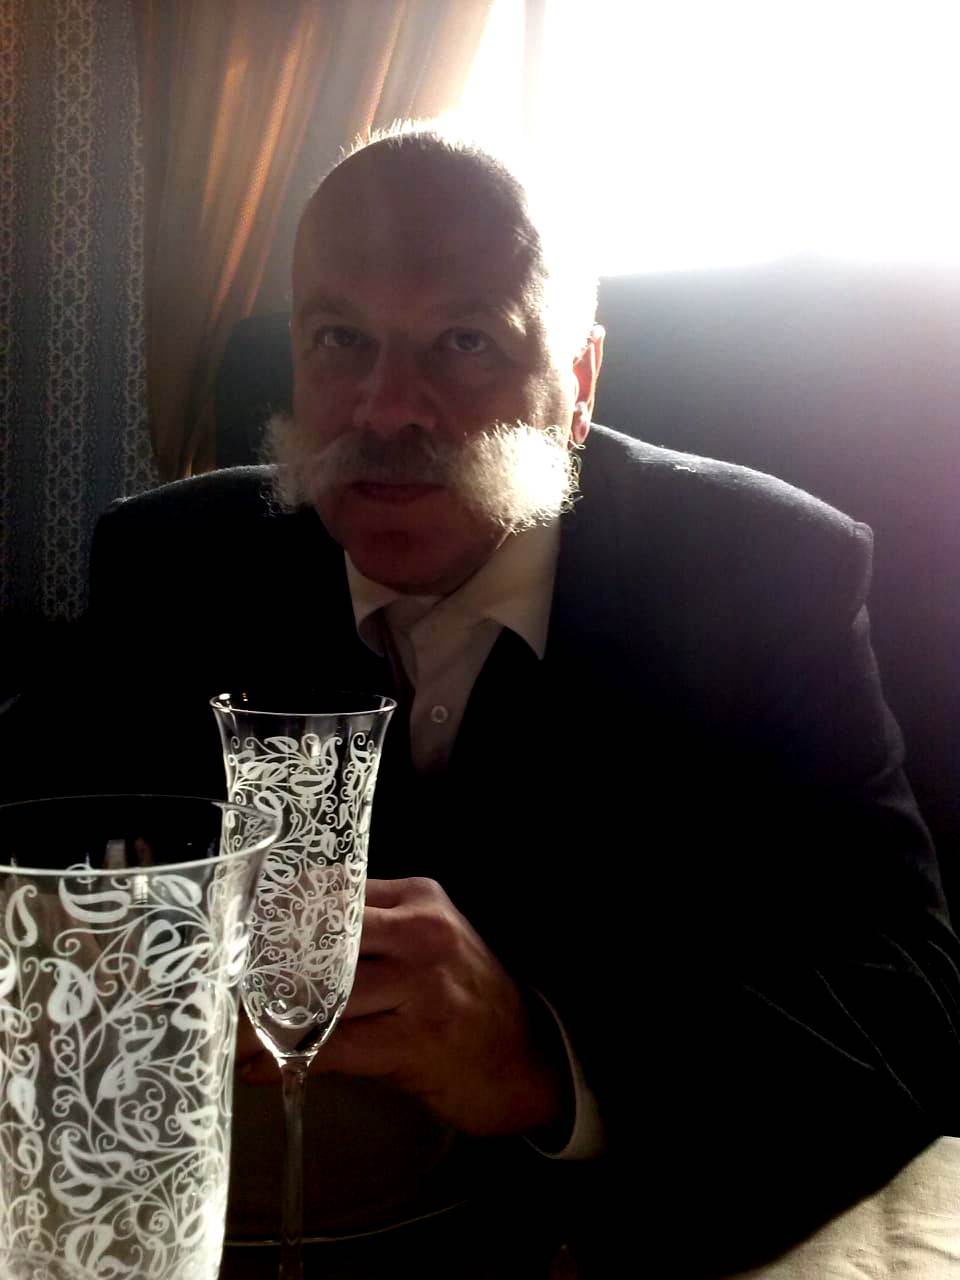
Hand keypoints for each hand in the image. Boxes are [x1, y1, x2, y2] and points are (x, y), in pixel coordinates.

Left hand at [237, 877, 570, 1138]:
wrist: (527, 1056)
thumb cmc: (466, 997)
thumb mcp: (431, 942)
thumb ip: (375, 928)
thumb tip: (286, 936)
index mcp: (420, 897)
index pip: (334, 893)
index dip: (281, 915)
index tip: (238, 935)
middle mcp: (421, 932)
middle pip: (324, 940)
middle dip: (268, 966)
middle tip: (224, 985)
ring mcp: (422, 986)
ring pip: (323, 995)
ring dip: (268, 1021)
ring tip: (232, 1035)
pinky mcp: (416, 1040)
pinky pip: (335, 1047)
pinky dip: (289, 1059)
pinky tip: (260, 1069)